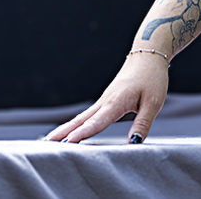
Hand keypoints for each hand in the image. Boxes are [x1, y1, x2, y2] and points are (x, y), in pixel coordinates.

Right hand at [45, 52, 169, 143]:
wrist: (148, 56)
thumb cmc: (152, 78)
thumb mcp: (154, 102)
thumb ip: (143, 123)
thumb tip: (134, 143)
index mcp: (117, 102)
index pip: (97, 121)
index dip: (83, 133)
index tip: (68, 143)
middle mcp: (106, 101)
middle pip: (81, 119)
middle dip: (64, 132)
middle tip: (47, 144)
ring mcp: (104, 100)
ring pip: (81, 117)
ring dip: (65, 128)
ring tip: (50, 140)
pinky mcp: (106, 100)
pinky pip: (87, 114)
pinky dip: (75, 123)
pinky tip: (69, 131)